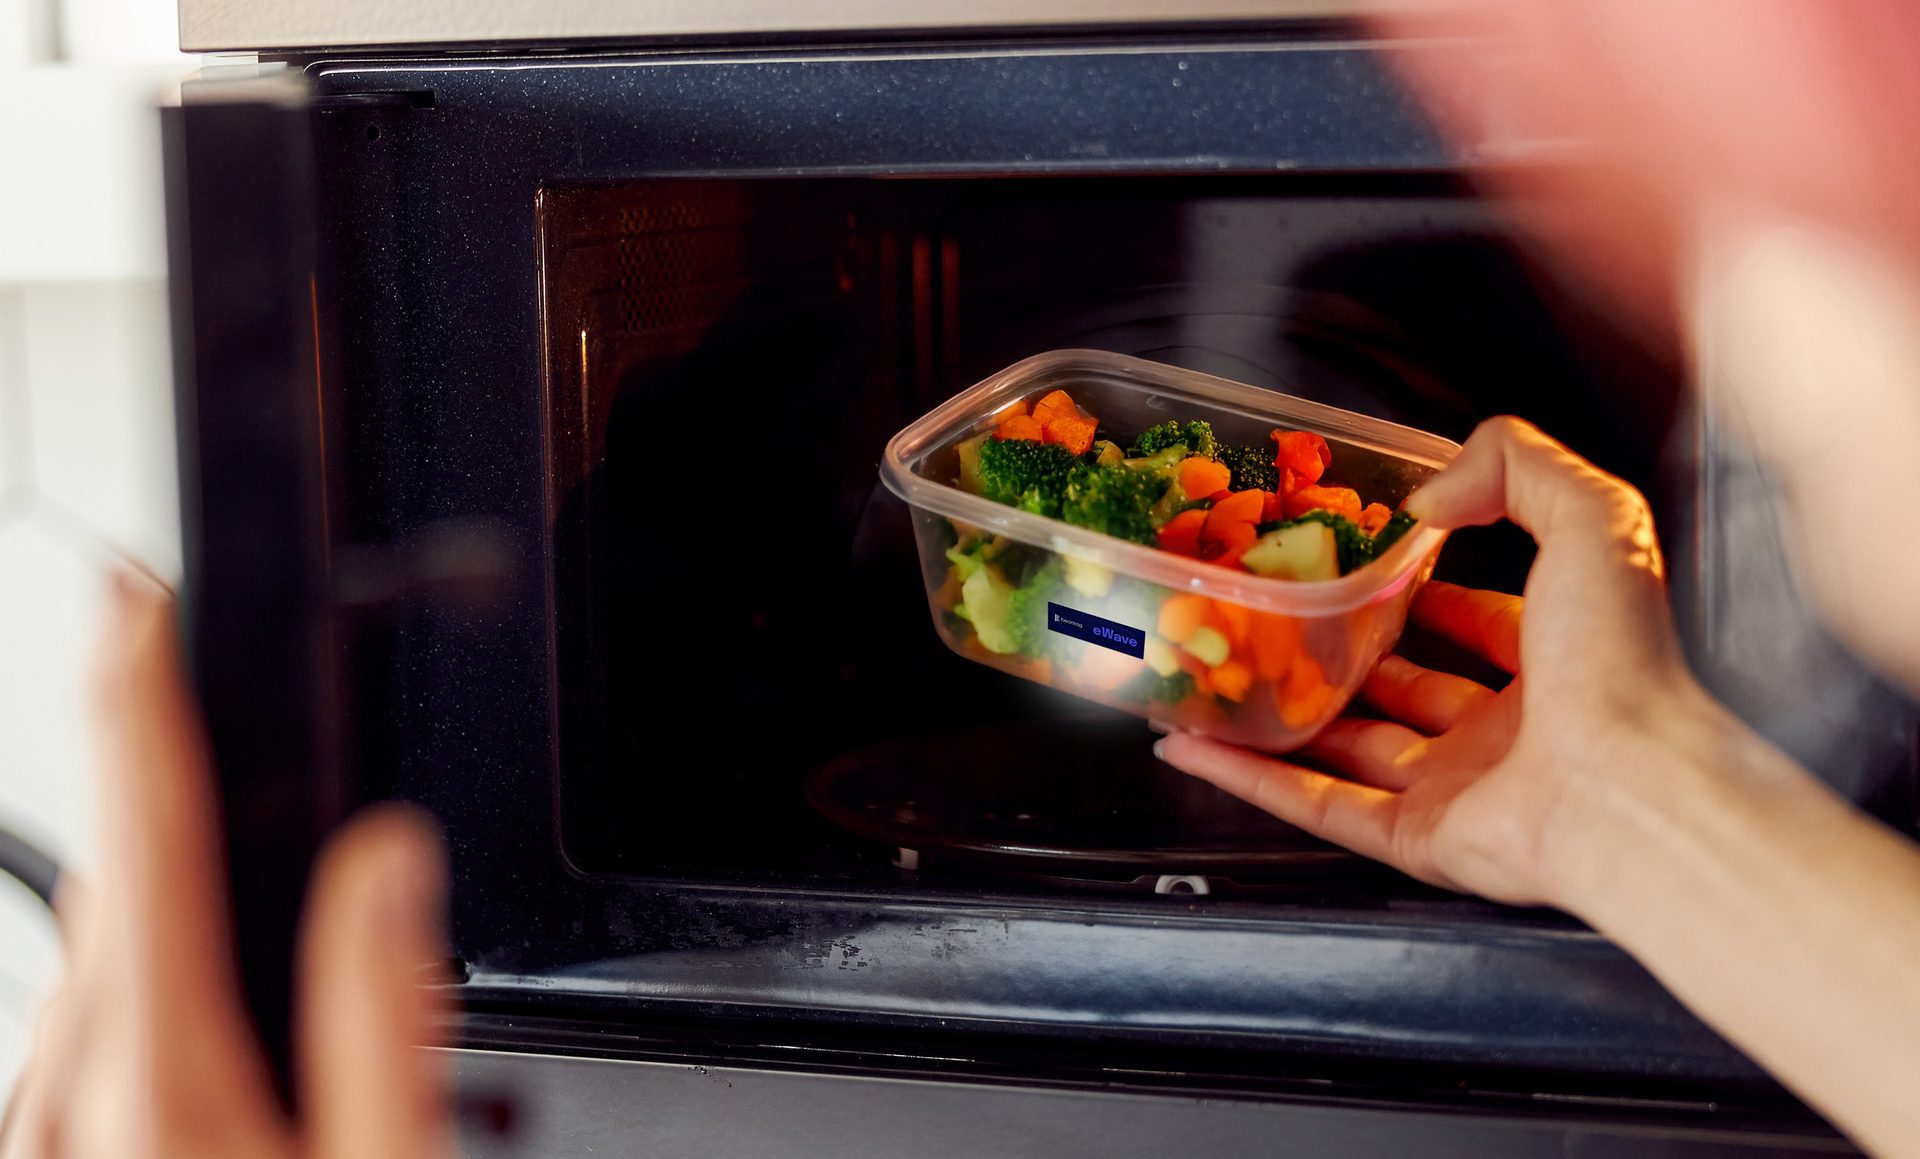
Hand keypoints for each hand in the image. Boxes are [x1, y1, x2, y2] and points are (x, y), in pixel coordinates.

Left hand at [1, 579, 451, 1158]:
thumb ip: (381, 1009)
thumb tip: (384, 861)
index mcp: (160, 1074)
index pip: (144, 835)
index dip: (135, 700)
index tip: (130, 605)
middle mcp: (66, 1096)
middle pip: (125, 904)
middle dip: (215, 873)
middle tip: (327, 940)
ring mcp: (35, 1135)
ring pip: (96, 977)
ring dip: (179, 964)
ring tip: (284, 1068)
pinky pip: (72, 1048)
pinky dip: (140, 1028)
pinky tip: (221, 1096)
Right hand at [1156, 416, 1748, 908]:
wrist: (1629, 790)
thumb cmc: (1623, 664)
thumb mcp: (1592, 518)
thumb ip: (1519, 468)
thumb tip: (1428, 497)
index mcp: (1556, 662)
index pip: (1479, 623)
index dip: (1425, 592)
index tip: (1366, 563)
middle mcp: (1508, 733)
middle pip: (1406, 692)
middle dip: (1345, 657)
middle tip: (1280, 623)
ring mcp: (1458, 791)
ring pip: (1348, 752)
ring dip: (1282, 720)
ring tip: (1221, 684)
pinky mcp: (1414, 841)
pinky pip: (1319, 806)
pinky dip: (1254, 780)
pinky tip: (1203, 748)